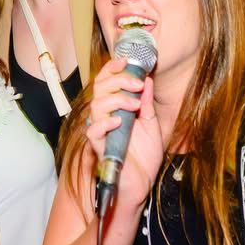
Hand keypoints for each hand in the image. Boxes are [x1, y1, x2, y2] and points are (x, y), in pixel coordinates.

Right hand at [85, 57, 165, 208]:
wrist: (142, 183)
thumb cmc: (144, 155)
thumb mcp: (151, 123)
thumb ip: (147, 102)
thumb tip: (147, 79)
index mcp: (116, 107)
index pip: (107, 81)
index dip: (113, 68)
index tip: (127, 61)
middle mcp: (105, 116)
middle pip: (100, 88)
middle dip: (119, 81)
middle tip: (137, 84)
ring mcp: (101, 131)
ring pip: (96, 105)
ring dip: (117, 100)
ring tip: (135, 105)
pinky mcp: (99, 146)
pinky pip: (93, 130)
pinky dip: (105, 122)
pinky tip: (119, 122)